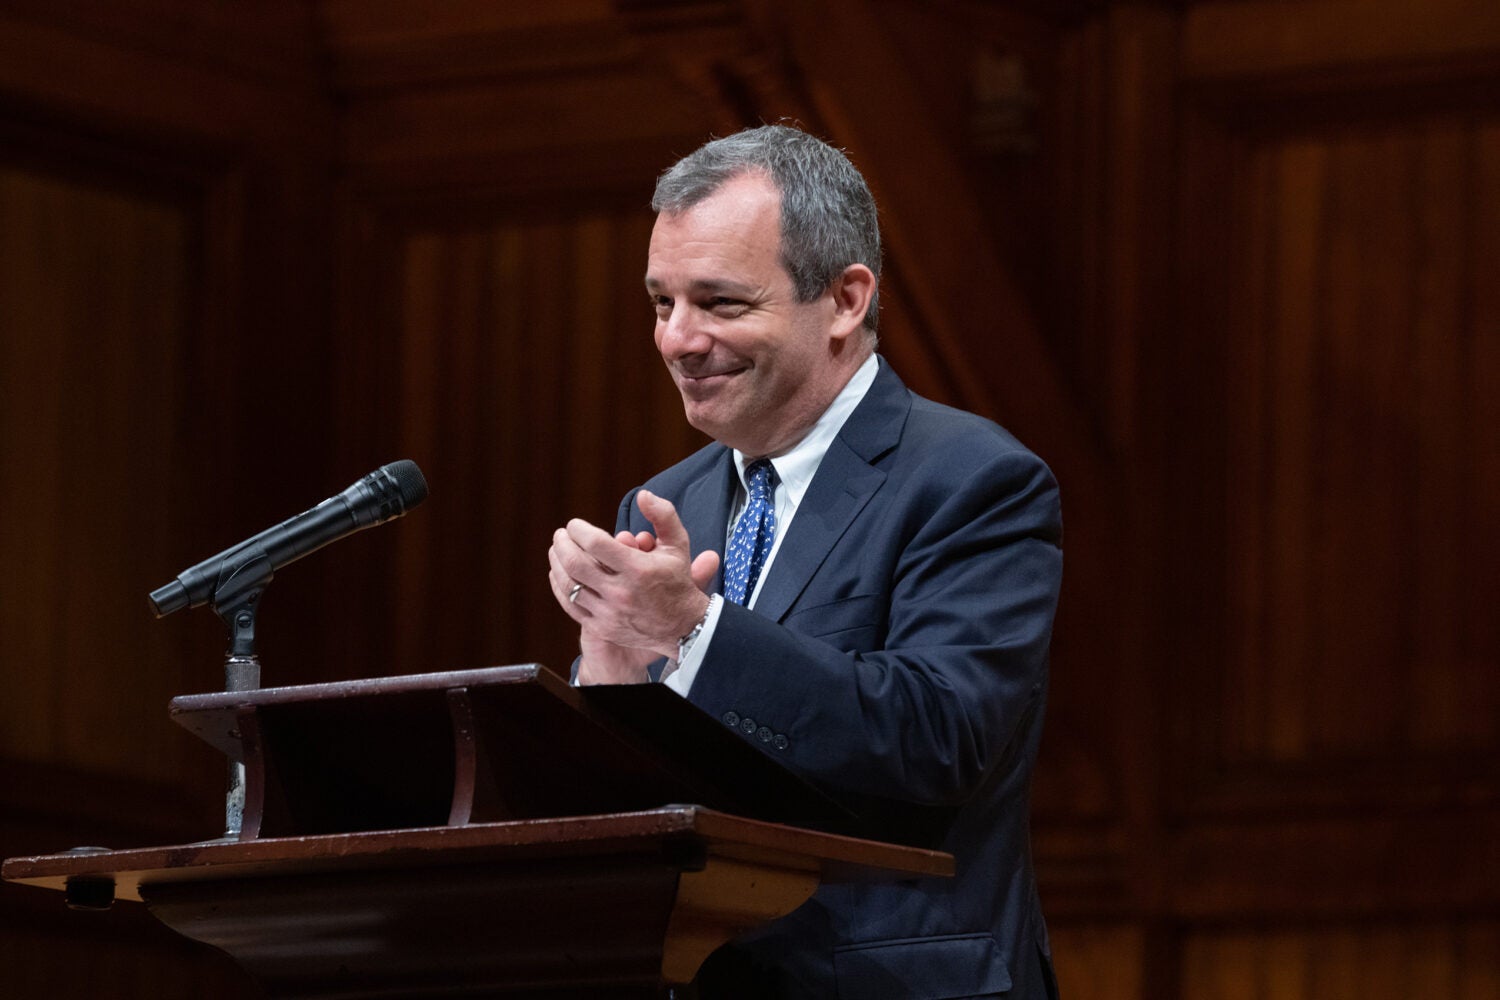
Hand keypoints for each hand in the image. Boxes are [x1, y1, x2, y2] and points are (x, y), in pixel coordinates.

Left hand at [548, 491, 719, 682]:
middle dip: (562, 544)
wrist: (684, 627)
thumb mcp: (678, 544)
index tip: (575, 524)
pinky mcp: (602, 628)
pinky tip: (558, 574)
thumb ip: (662, 515)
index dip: (579, 530)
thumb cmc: (678, 580)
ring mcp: (610, 613)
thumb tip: (642, 495)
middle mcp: (622, 592)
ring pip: (569, 585)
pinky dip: (559, 587)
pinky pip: (570, 605)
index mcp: (639, 569)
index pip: (596, 543)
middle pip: (576, 563)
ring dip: (557, 563)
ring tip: (557, 550)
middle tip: (560, 534)